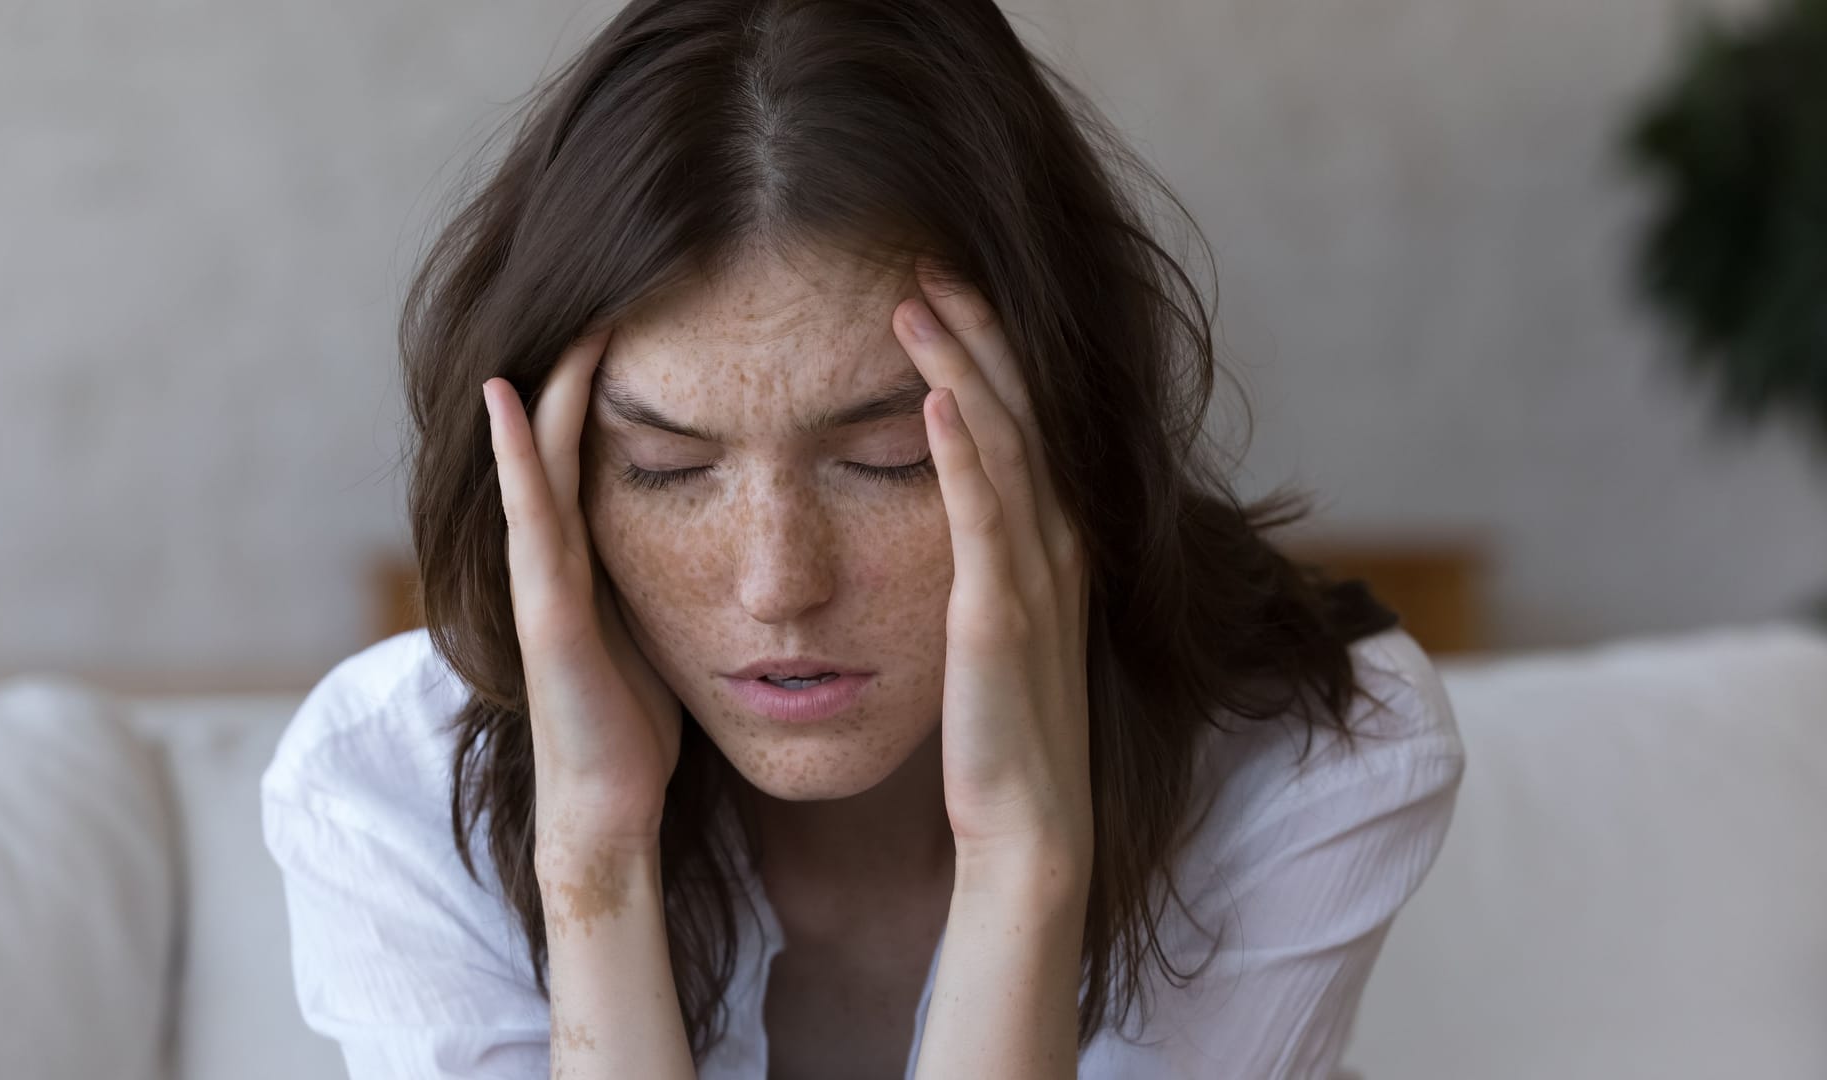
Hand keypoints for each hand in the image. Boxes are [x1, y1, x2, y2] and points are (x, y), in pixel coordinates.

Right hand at [482, 328, 681, 852]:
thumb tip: (719, 528)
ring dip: (548, 386)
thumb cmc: (635, 725)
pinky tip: (507, 395)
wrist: (605, 810)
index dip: (610, 381)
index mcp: (589, 556)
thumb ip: (667, 573)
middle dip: (580, 364)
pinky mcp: (545, 612)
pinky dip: (515, 454)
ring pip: (537, 461)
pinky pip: (531, 517)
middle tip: (613, 285)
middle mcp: (555, 556)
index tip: (649, 313)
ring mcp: (540, 580)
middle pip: (559, 437)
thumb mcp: (660, 625)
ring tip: (569, 313)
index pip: (594, 445)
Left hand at [892, 263, 1092, 871]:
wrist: (1028, 822)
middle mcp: (1054, 542)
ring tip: (916, 299)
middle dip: (976, 329)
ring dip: (963, 365)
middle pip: (1021, 408)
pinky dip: (963, 451)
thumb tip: (953, 509)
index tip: (940, 287)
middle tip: (925, 258)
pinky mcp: (999, 616)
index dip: (990, 347)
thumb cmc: (1002, 729)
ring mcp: (1034, 575)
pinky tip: (936, 397)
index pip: (1024, 417)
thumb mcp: (999, 623)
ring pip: (1004, 443)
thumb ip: (986, 560)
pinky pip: (984, 517)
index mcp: (1051, 540)